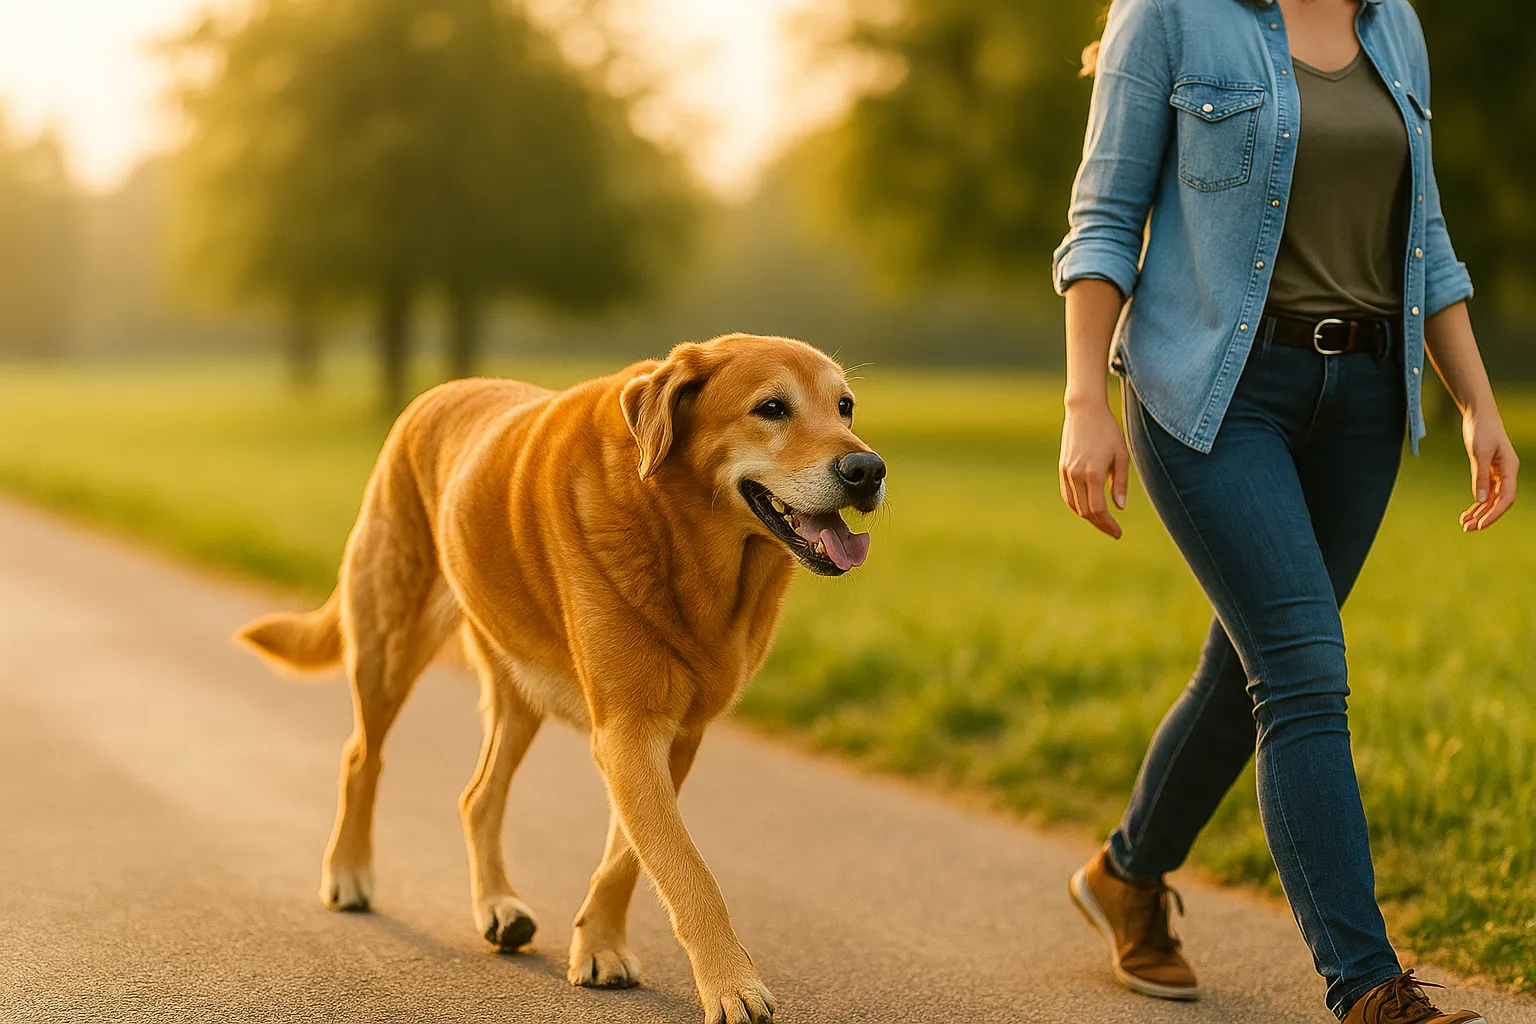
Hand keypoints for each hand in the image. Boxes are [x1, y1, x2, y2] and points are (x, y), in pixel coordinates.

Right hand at [1060, 400, 1129, 538]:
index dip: (1108, 525)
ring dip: (1088, 517)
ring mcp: (1067, 472)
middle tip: (1113, 531)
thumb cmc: (1108, 431)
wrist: (1085, 411)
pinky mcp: (1062, 468)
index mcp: (1093, 473)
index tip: (1118, 533)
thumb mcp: (1121, 455)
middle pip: (1086, 511)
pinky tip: (1087, 509)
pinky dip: (1076, 506)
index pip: (1098, 510)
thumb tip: (1119, 507)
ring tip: (1102, 521)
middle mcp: (1077, 475)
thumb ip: (1120, 483)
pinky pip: (1067, 495)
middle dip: (1100, 524)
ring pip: (1075, 505)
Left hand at [1460, 408, 1518, 530]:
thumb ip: (1480, 476)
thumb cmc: (1482, 429)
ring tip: (1464, 525)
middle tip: (1468, 529)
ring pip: (1491, 499)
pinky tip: (1466, 513)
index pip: (1506, 497)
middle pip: (1499, 501)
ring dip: (1479, 512)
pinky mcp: (1487, 471)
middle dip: (1485, 516)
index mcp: (1509, 468)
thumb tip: (1480, 500)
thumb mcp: (1479, 452)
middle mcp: (1506, 473)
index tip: (1480, 524)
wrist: (1479, 414)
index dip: (1495, 513)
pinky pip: (1485, 492)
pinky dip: (1476, 503)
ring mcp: (1497, 473)